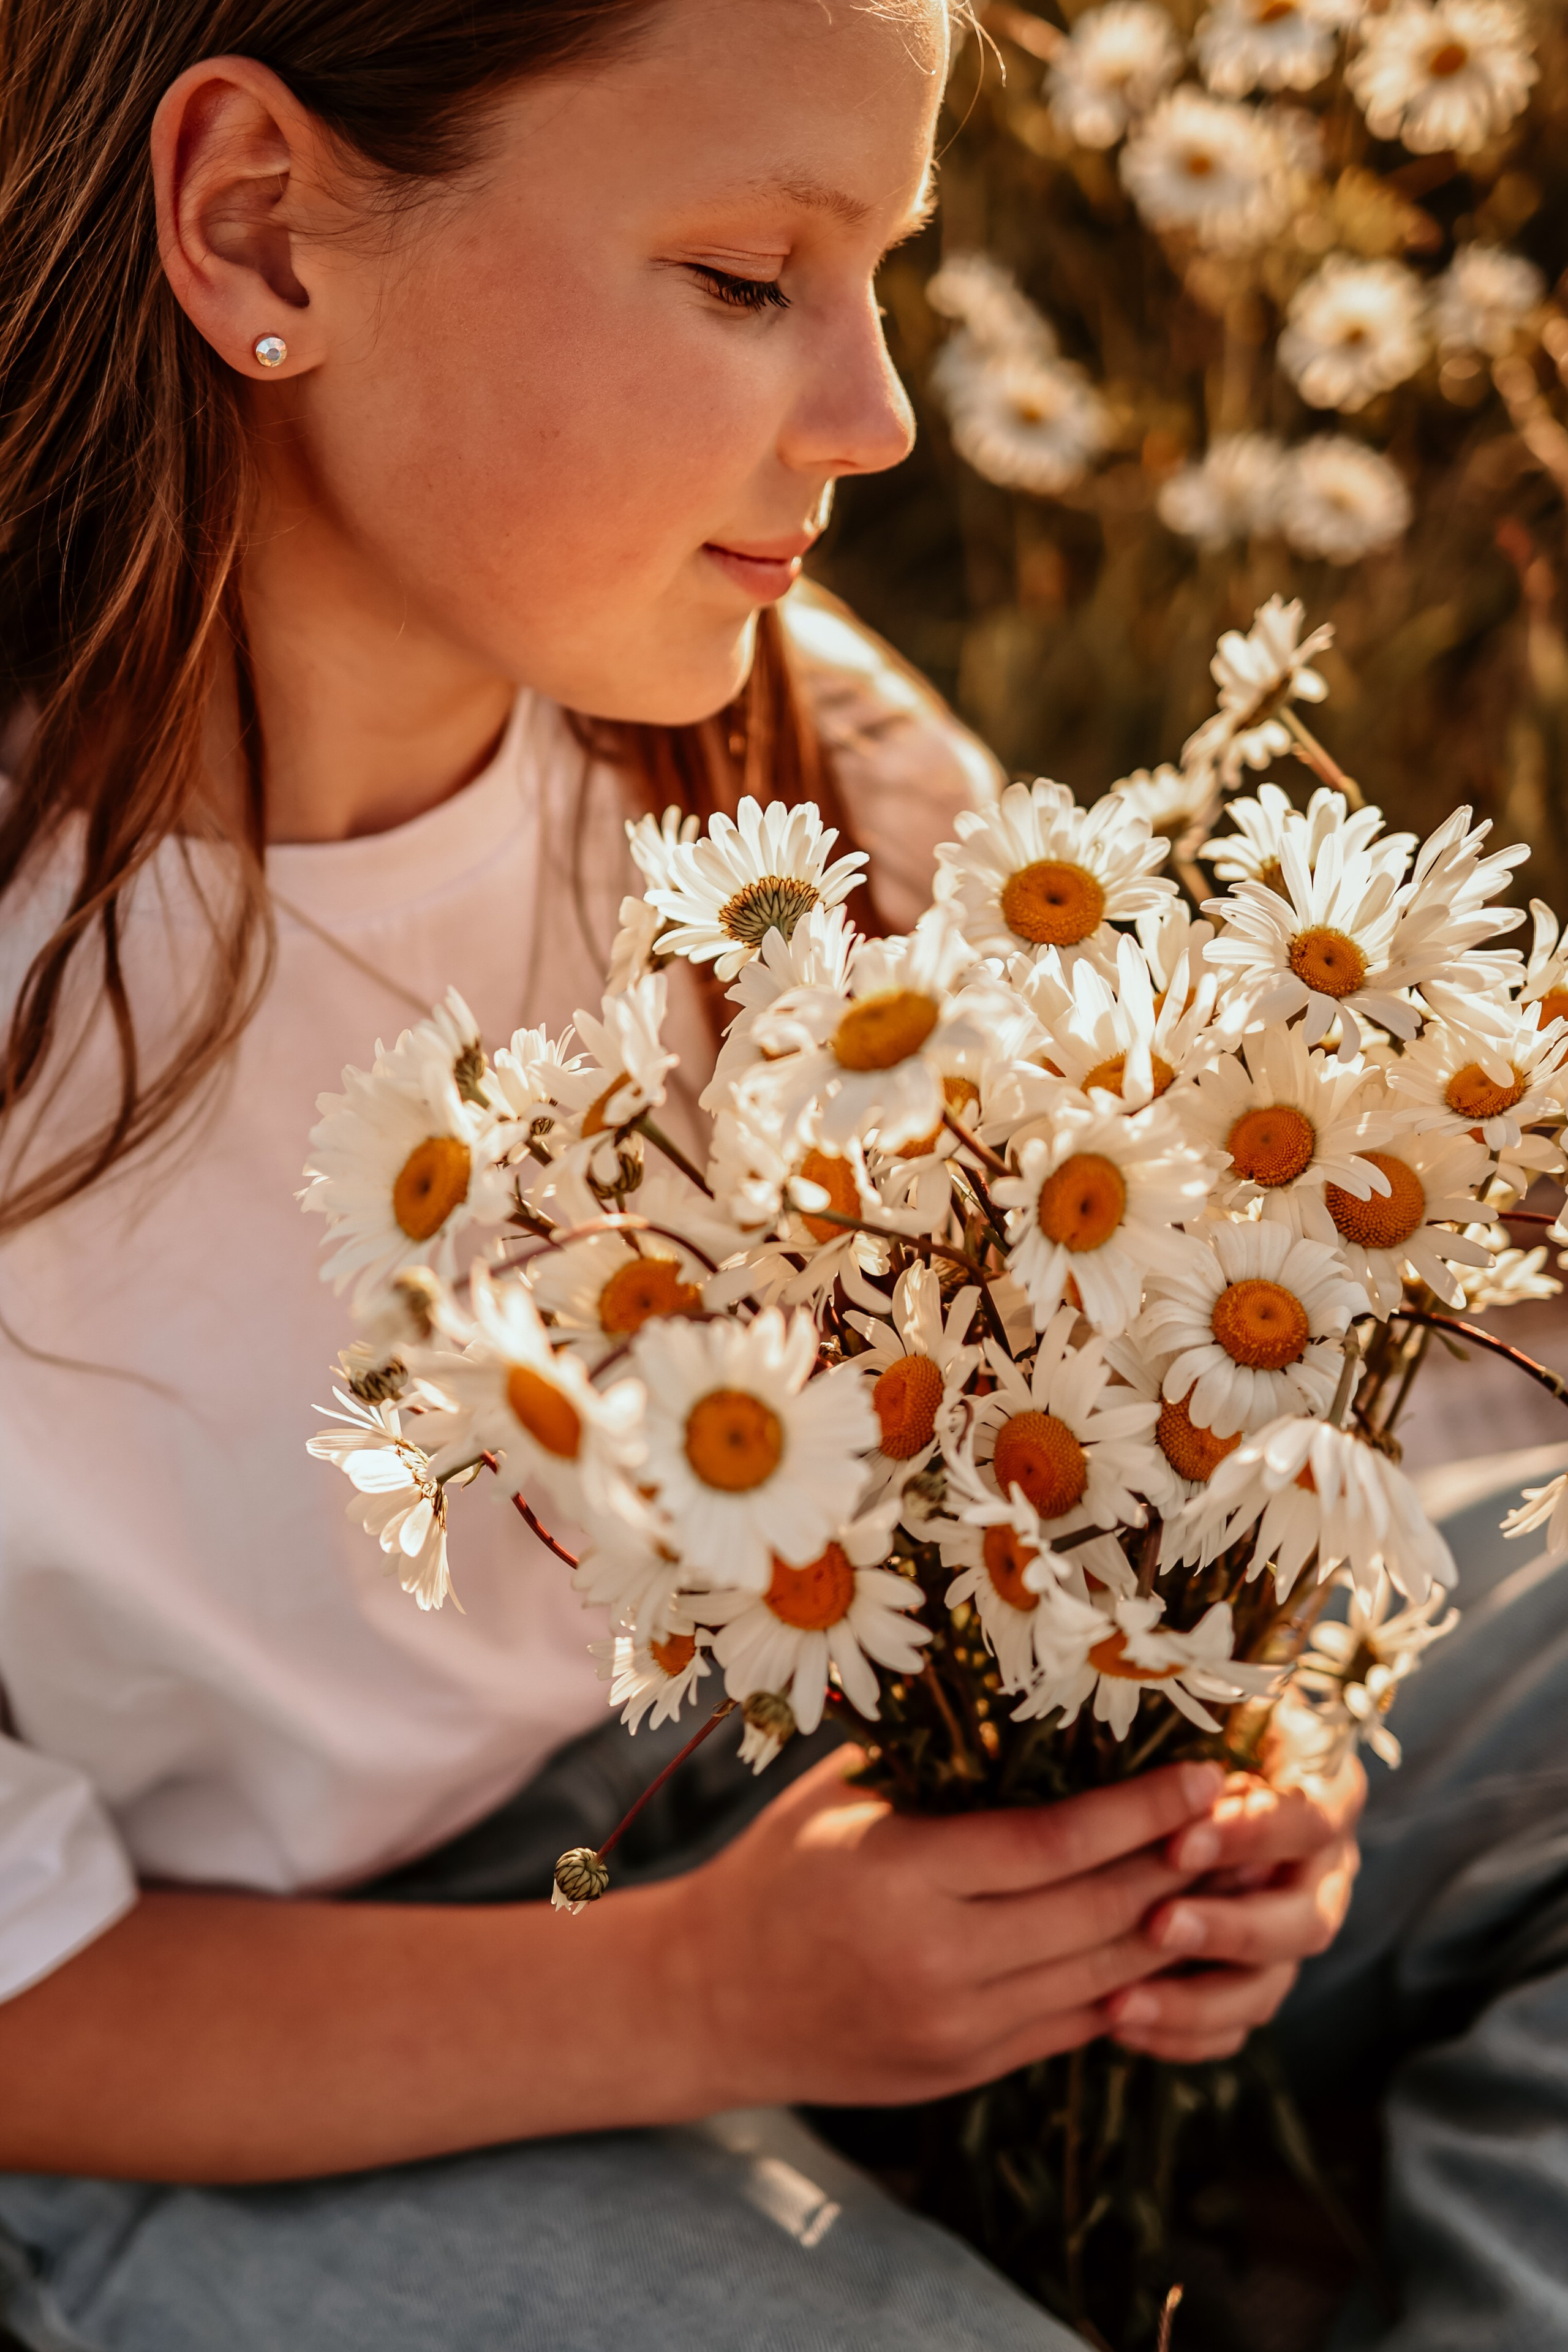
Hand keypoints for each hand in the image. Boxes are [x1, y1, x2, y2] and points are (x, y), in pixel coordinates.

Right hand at [677, 1749, 1228, 2108]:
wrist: (709, 2001)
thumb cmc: (776, 1872)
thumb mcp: (842, 1799)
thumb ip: (934, 1765)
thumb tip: (1039, 1713)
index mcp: (905, 1877)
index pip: (1055, 1843)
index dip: (1141, 1810)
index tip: (1203, 1774)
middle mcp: (940, 1961)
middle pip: (1096, 1911)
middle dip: (1178, 1863)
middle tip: (1238, 1820)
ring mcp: (958, 2027)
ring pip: (1102, 1976)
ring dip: (1172, 1927)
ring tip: (1224, 1881)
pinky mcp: (965, 2070)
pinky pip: (1072, 2025)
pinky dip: (1127, 1984)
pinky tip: (1164, 1942)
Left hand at [1101, 1744, 1365, 2063]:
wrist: (1188, 1763)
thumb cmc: (1198, 1719)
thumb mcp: (1211, 1704)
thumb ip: (1207, 1725)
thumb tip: (1174, 1756)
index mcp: (1325, 1793)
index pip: (1312, 1819)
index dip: (1253, 1835)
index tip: (1179, 1841)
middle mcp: (1323, 1871)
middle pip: (1304, 1921)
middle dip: (1228, 1929)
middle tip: (1156, 1926)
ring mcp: (1292, 1930)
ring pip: (1270, 1986)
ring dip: (1197, 2000)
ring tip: (1121, 2003)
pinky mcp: (1258, 1978)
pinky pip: (1235, 2027)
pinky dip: (1182, 2034)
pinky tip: (1122, 2027)